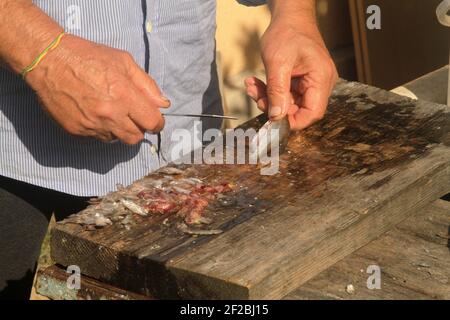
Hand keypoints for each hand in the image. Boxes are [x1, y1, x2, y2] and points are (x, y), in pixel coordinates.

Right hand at [26, 34, 168, 143]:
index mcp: (125, 96)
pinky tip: (93, 112)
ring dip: (118, 129)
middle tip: (131, 115)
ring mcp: (91, 125)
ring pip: (116, 139)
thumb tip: (163, 104)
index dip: (156, 123)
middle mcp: (109, 114)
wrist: (49, 60)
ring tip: (109, 110)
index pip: (152, 123)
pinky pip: (96, 137)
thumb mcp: (123, 61)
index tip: (154, 119)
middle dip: (138, 128)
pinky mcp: (76, 131)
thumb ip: (147, 85)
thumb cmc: (88, 56)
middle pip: (135, 137)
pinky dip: (99, 129)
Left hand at [245, 20, 337, 129]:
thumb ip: (277, 91)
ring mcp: (312, 83)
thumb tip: (276, 116)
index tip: (271, 119)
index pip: (313, 113)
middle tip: (255, 94)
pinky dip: (269, 91)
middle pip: (298, 109)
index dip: (293, 121)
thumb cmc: (287, 33)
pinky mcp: (302, 82)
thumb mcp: (277, 62)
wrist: (289, 17)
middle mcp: (321, 83)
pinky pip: (285, 95)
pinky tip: (256, 82)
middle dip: (273, 106)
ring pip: (288, 103)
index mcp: (321, 78)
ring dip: (267, 98)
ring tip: (252, 85)